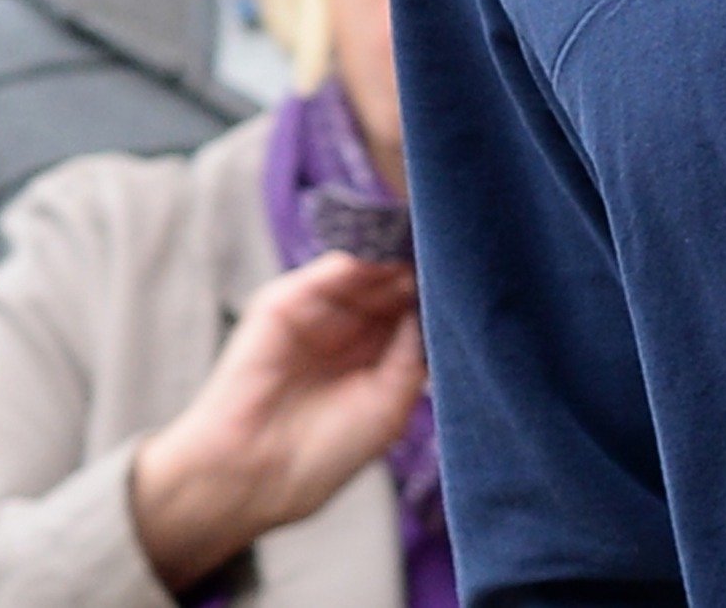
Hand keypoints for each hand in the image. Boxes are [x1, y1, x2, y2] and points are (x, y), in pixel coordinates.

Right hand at [129, 254, 426, 590]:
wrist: (253, 475)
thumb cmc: (321, 454)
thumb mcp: (387, 406)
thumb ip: (411, 356)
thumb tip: (430, 308)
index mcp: (370, 358)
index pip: (410, 312)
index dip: (436, 298)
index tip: (472, 281)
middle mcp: (345, 331)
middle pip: (392, 285)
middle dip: (422, 273)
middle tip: (459, 257)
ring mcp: (315, 314)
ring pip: (365, 272)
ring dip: (397, 261)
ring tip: (432, 252)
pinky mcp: (284, 303)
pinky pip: (329, 270)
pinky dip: (363, 260)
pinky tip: (391, 261)